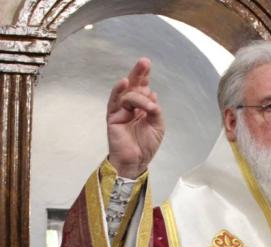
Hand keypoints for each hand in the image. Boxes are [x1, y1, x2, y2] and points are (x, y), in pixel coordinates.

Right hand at [106, 58, 163, 178]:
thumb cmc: (146, 145)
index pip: (142, 88)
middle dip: (138, 73)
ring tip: (146, 88)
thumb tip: (152, 94)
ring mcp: (120, 111)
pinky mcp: (113, 117)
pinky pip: (115, 101)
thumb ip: (155, 110)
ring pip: (128, 93)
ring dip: (137, 90)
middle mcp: (130, 106)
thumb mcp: (157, 125)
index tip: (147, 65)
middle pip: (133, 86)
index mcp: (141, 107)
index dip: (144, 77)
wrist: (136, 161)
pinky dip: (119, 91)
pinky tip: (123, 83)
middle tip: (144, 61)